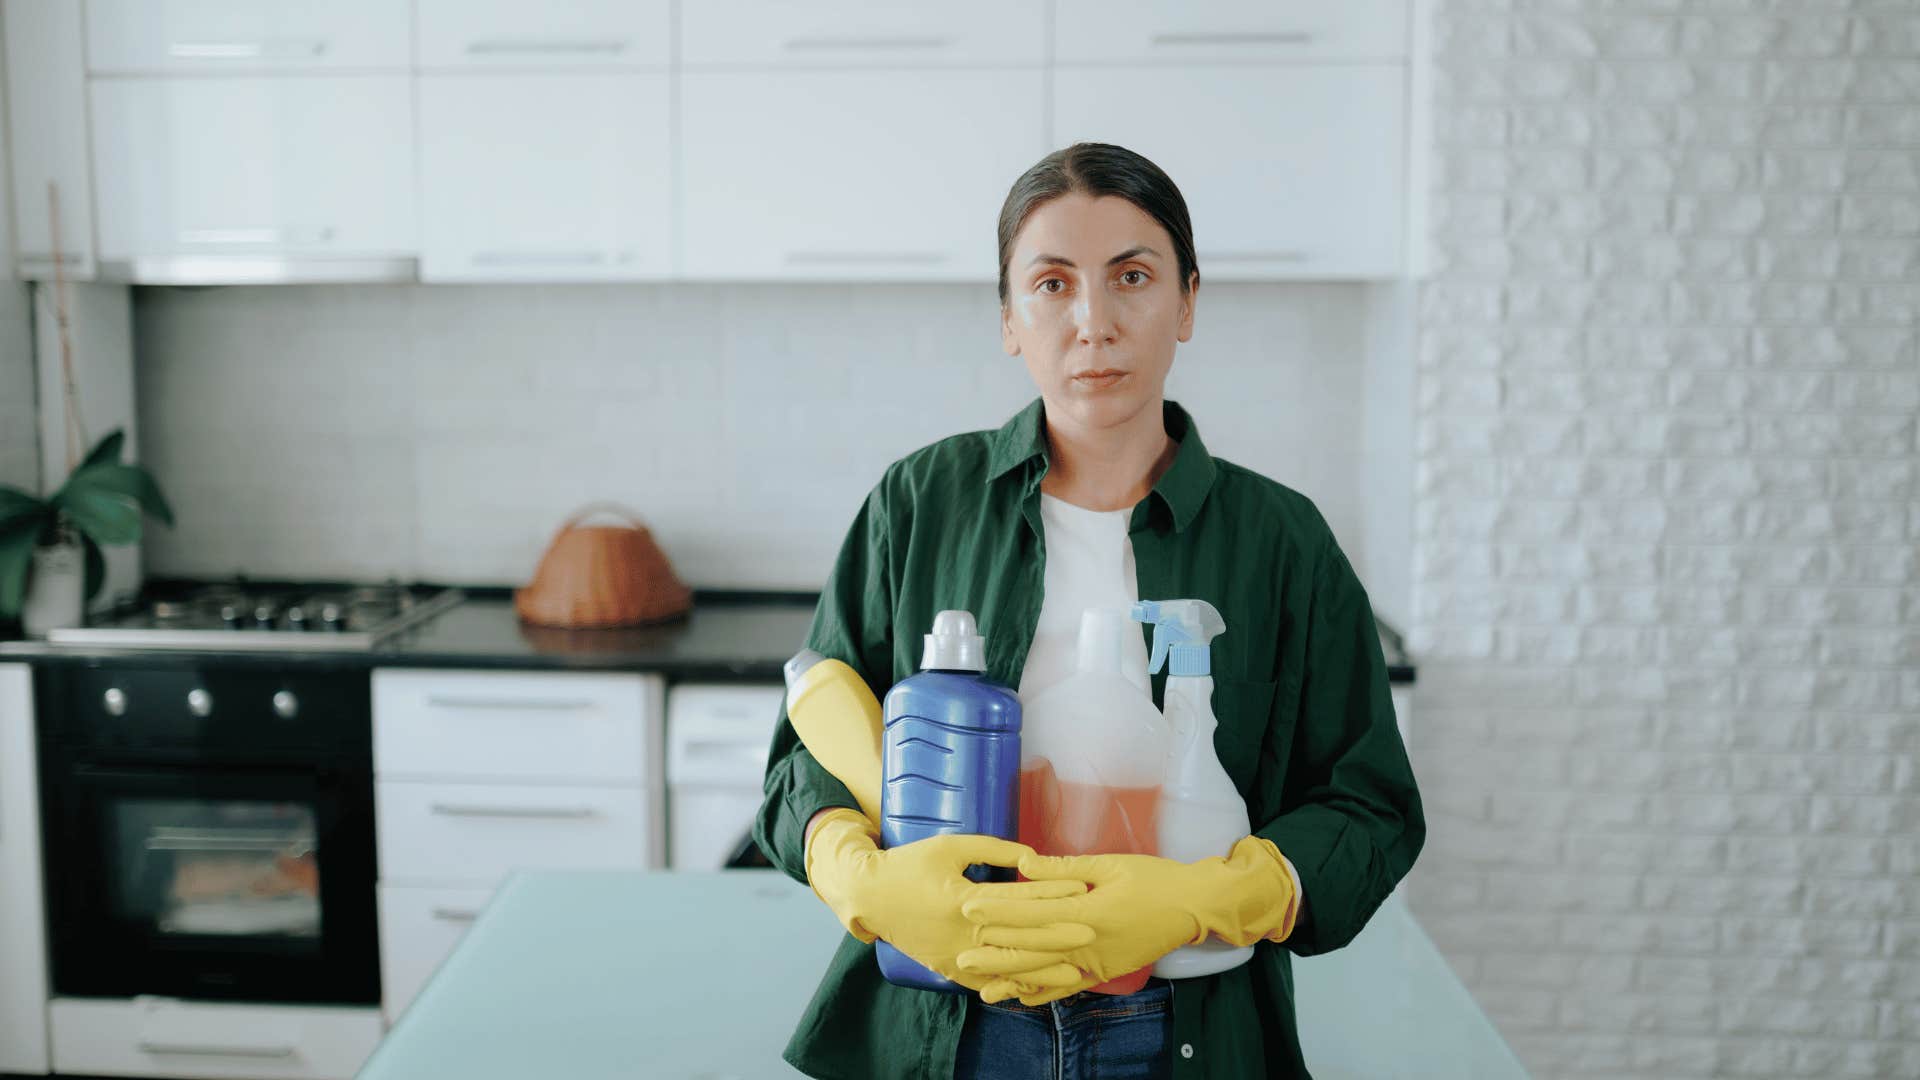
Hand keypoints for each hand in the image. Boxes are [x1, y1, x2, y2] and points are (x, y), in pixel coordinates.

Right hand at [803, 808, 1091, 995]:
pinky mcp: (949, 970)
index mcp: (961, 898)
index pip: (1017, 897)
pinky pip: (986, 982)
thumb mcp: (951, 846)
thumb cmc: (911, 864)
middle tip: (1092, 929)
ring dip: (1043, 967)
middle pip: (1018, 935)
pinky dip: (1013, 985)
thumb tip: (1033, 856)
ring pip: (1006, 965)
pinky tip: (1038, 985)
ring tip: (1075, 966)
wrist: (871, 896)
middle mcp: (959, 932)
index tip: (1082, 888)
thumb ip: (993, 849)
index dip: (1052, 893)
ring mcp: (953, 956)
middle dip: (1058, 933)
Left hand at [957, 836, 1299, 1004]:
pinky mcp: (1106, 973)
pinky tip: (1022, 998)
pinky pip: (1070, 986)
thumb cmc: (1153, 878)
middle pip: (1034, 951)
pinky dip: (1046, 993)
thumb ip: (1065, 867)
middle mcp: (1090, 943)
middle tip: (961, 957)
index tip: (968, 909)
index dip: (998, 912)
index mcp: (1089, 910)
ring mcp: (1098, 963)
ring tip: (983, 989)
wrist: (1192, 906)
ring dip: (1015, 983)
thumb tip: (1024, 864)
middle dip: (996, 955)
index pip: (1033, 913)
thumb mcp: (1110, 863)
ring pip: (1049, 975)